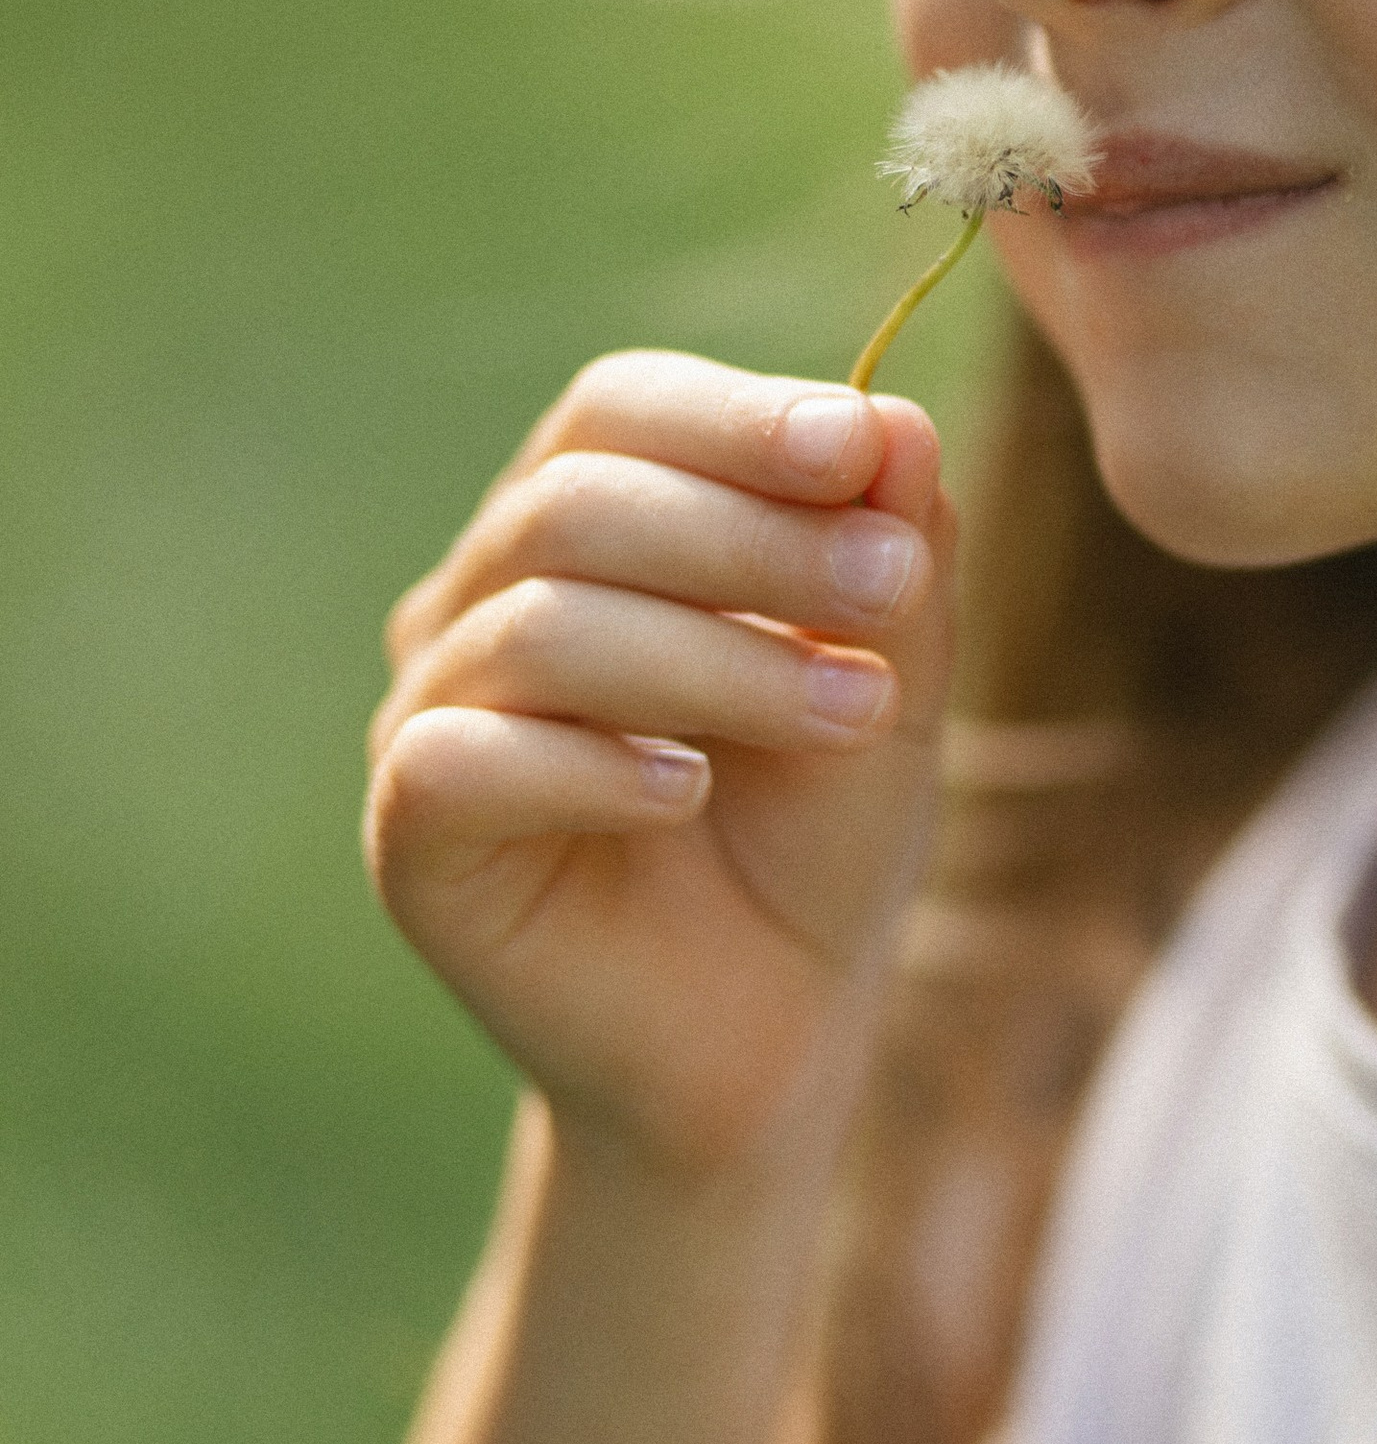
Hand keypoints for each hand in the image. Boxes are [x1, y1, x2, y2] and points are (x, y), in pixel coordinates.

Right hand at [365, 353, 954, 1174]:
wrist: (769, 1033)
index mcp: (584, 527)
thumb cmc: (815, 835)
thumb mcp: (892, 684)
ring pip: (539, 624)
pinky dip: (594, 764)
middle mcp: (483, 598)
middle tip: (893, 590)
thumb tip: (894, 423)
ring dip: (716, 657)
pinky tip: (692, 791)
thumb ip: (896, 560)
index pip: (619, 410)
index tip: (856, 448)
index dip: (733, 418)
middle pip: (575, 501)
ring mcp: (432, 714)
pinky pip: (467, 761)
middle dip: (750, 536)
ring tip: (854, 711)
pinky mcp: (412, 836)